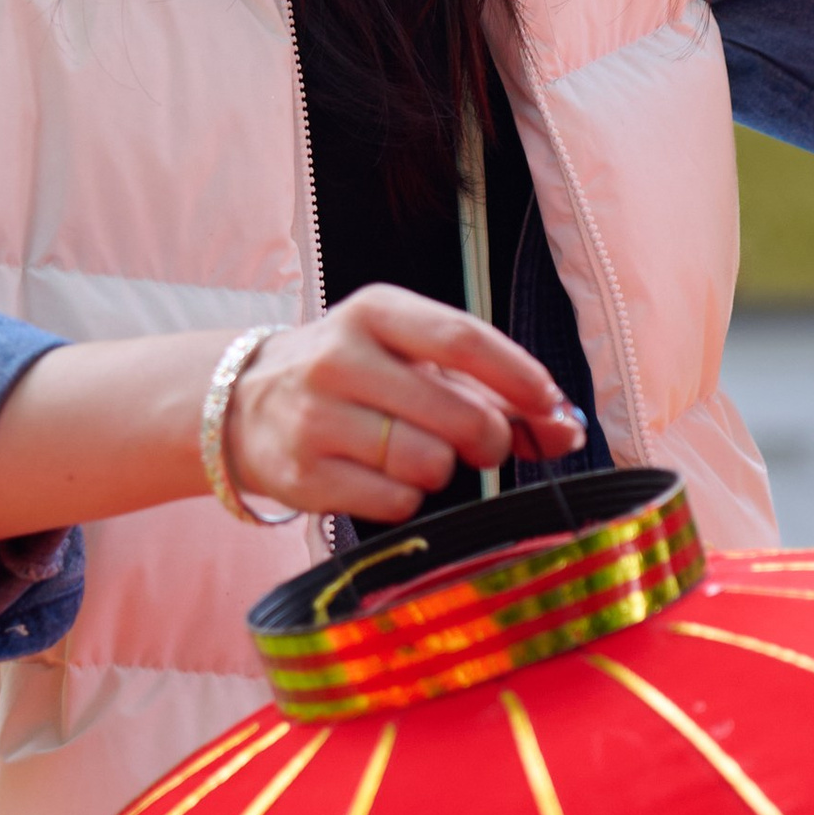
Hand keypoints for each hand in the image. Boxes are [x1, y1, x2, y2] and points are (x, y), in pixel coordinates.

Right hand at [224, 283, 585, 522]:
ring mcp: (316, 418)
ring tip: (416, 454)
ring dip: (441, 470)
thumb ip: (491, 388)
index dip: (520, 377)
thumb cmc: (354, 377)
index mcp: (374, 312)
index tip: (551, 403)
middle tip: (486, 445)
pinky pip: (395, 502)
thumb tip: (568, 428)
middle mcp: (339, 358)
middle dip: (491, 440)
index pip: (463, 339)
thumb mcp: (410, 358)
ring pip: (428, 464)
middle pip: (457, 414)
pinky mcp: (303, 476)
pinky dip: (405, 498)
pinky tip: (382, 477)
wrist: (245, 404)